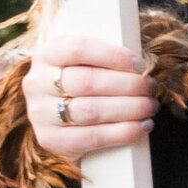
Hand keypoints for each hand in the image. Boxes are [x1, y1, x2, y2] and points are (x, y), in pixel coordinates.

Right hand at [23, 22, 157, 161]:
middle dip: (127, 84)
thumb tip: (143, 65)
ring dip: (129, 108)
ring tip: (150, 106)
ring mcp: (40, 112)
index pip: (78, 49)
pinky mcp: (50, 139)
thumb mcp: (87, 63)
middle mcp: (37, 82)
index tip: (141, 64)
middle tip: (151, 87)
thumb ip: (106, 59)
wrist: (64, 122)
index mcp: (46, 54)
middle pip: (86, 81)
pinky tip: (142, 127)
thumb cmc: (85, 85)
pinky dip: (122, 132)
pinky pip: (91, 137)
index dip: (113, 56)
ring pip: (90, 110)